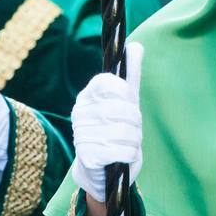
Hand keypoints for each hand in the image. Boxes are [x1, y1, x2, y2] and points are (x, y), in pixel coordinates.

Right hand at [71, 42, 143, 202]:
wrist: (99, 169)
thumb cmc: (114, 128)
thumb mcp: (124, 100)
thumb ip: (130, 74)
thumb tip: (136, 45)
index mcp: (88, 95)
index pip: (108, 82)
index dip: (125, 92)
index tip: (130, 101)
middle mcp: (80, 112)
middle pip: (124, 110)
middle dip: (135, 122)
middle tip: (130, 129)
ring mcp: (81, 135)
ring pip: (126, 132)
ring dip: (134, 141)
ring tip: (126, 143)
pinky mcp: (87, 157)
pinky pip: (123, 151)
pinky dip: (130, 155)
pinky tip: (121, 156)